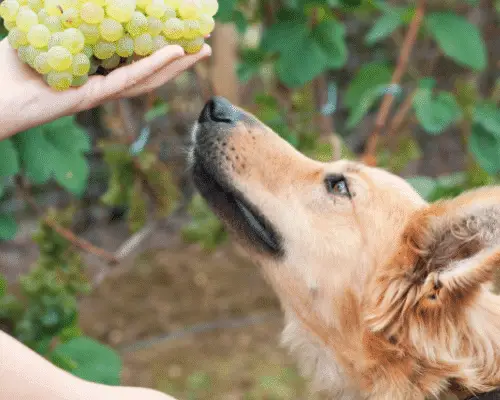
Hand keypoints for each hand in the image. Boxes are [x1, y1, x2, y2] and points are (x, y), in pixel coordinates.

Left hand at [0, 39, 210, 137]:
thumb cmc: (9, 63)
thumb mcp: (44, 28)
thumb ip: (67, 16)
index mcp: (94, 67)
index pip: (133, 55)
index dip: (158, 43)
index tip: (179, 29)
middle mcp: (102, 81)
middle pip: (148, 69)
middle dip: (178, 58)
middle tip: (203, 43)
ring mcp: (100, 91)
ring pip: (147, 78)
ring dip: (177, 65)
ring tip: (201, 50)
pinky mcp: (92, 97)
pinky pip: (129, 80)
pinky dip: (153, 66)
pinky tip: (174, 53)